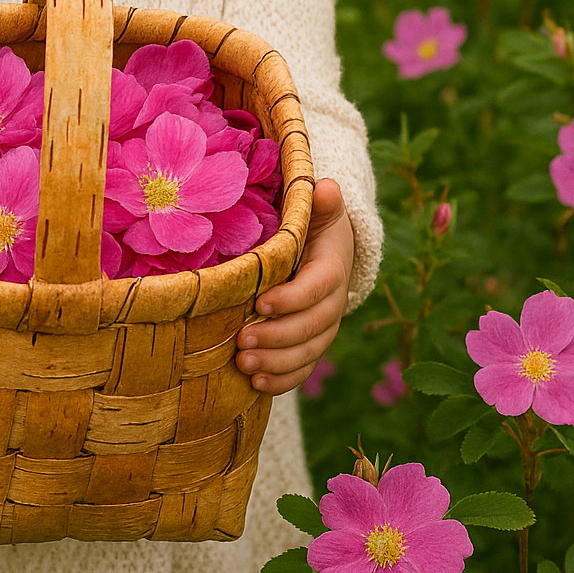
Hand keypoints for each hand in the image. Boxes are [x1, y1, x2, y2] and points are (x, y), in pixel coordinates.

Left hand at [235, 178, 353, 394]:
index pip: (318, 287)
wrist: (325, 253)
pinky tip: (256, 385)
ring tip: (243, 365)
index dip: (292, 299)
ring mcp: (322, 329)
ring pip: (307, 353)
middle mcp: (331, 304)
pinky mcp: (310, 346)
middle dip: (278, 337)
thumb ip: (320, 202)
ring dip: (276, 363)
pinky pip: (302, 368)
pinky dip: (282, 380)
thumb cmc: (311, 227)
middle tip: (242, 341)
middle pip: (312, 327)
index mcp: (332, 269)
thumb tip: (326, 187)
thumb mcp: (316, 210)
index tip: (260, 303)